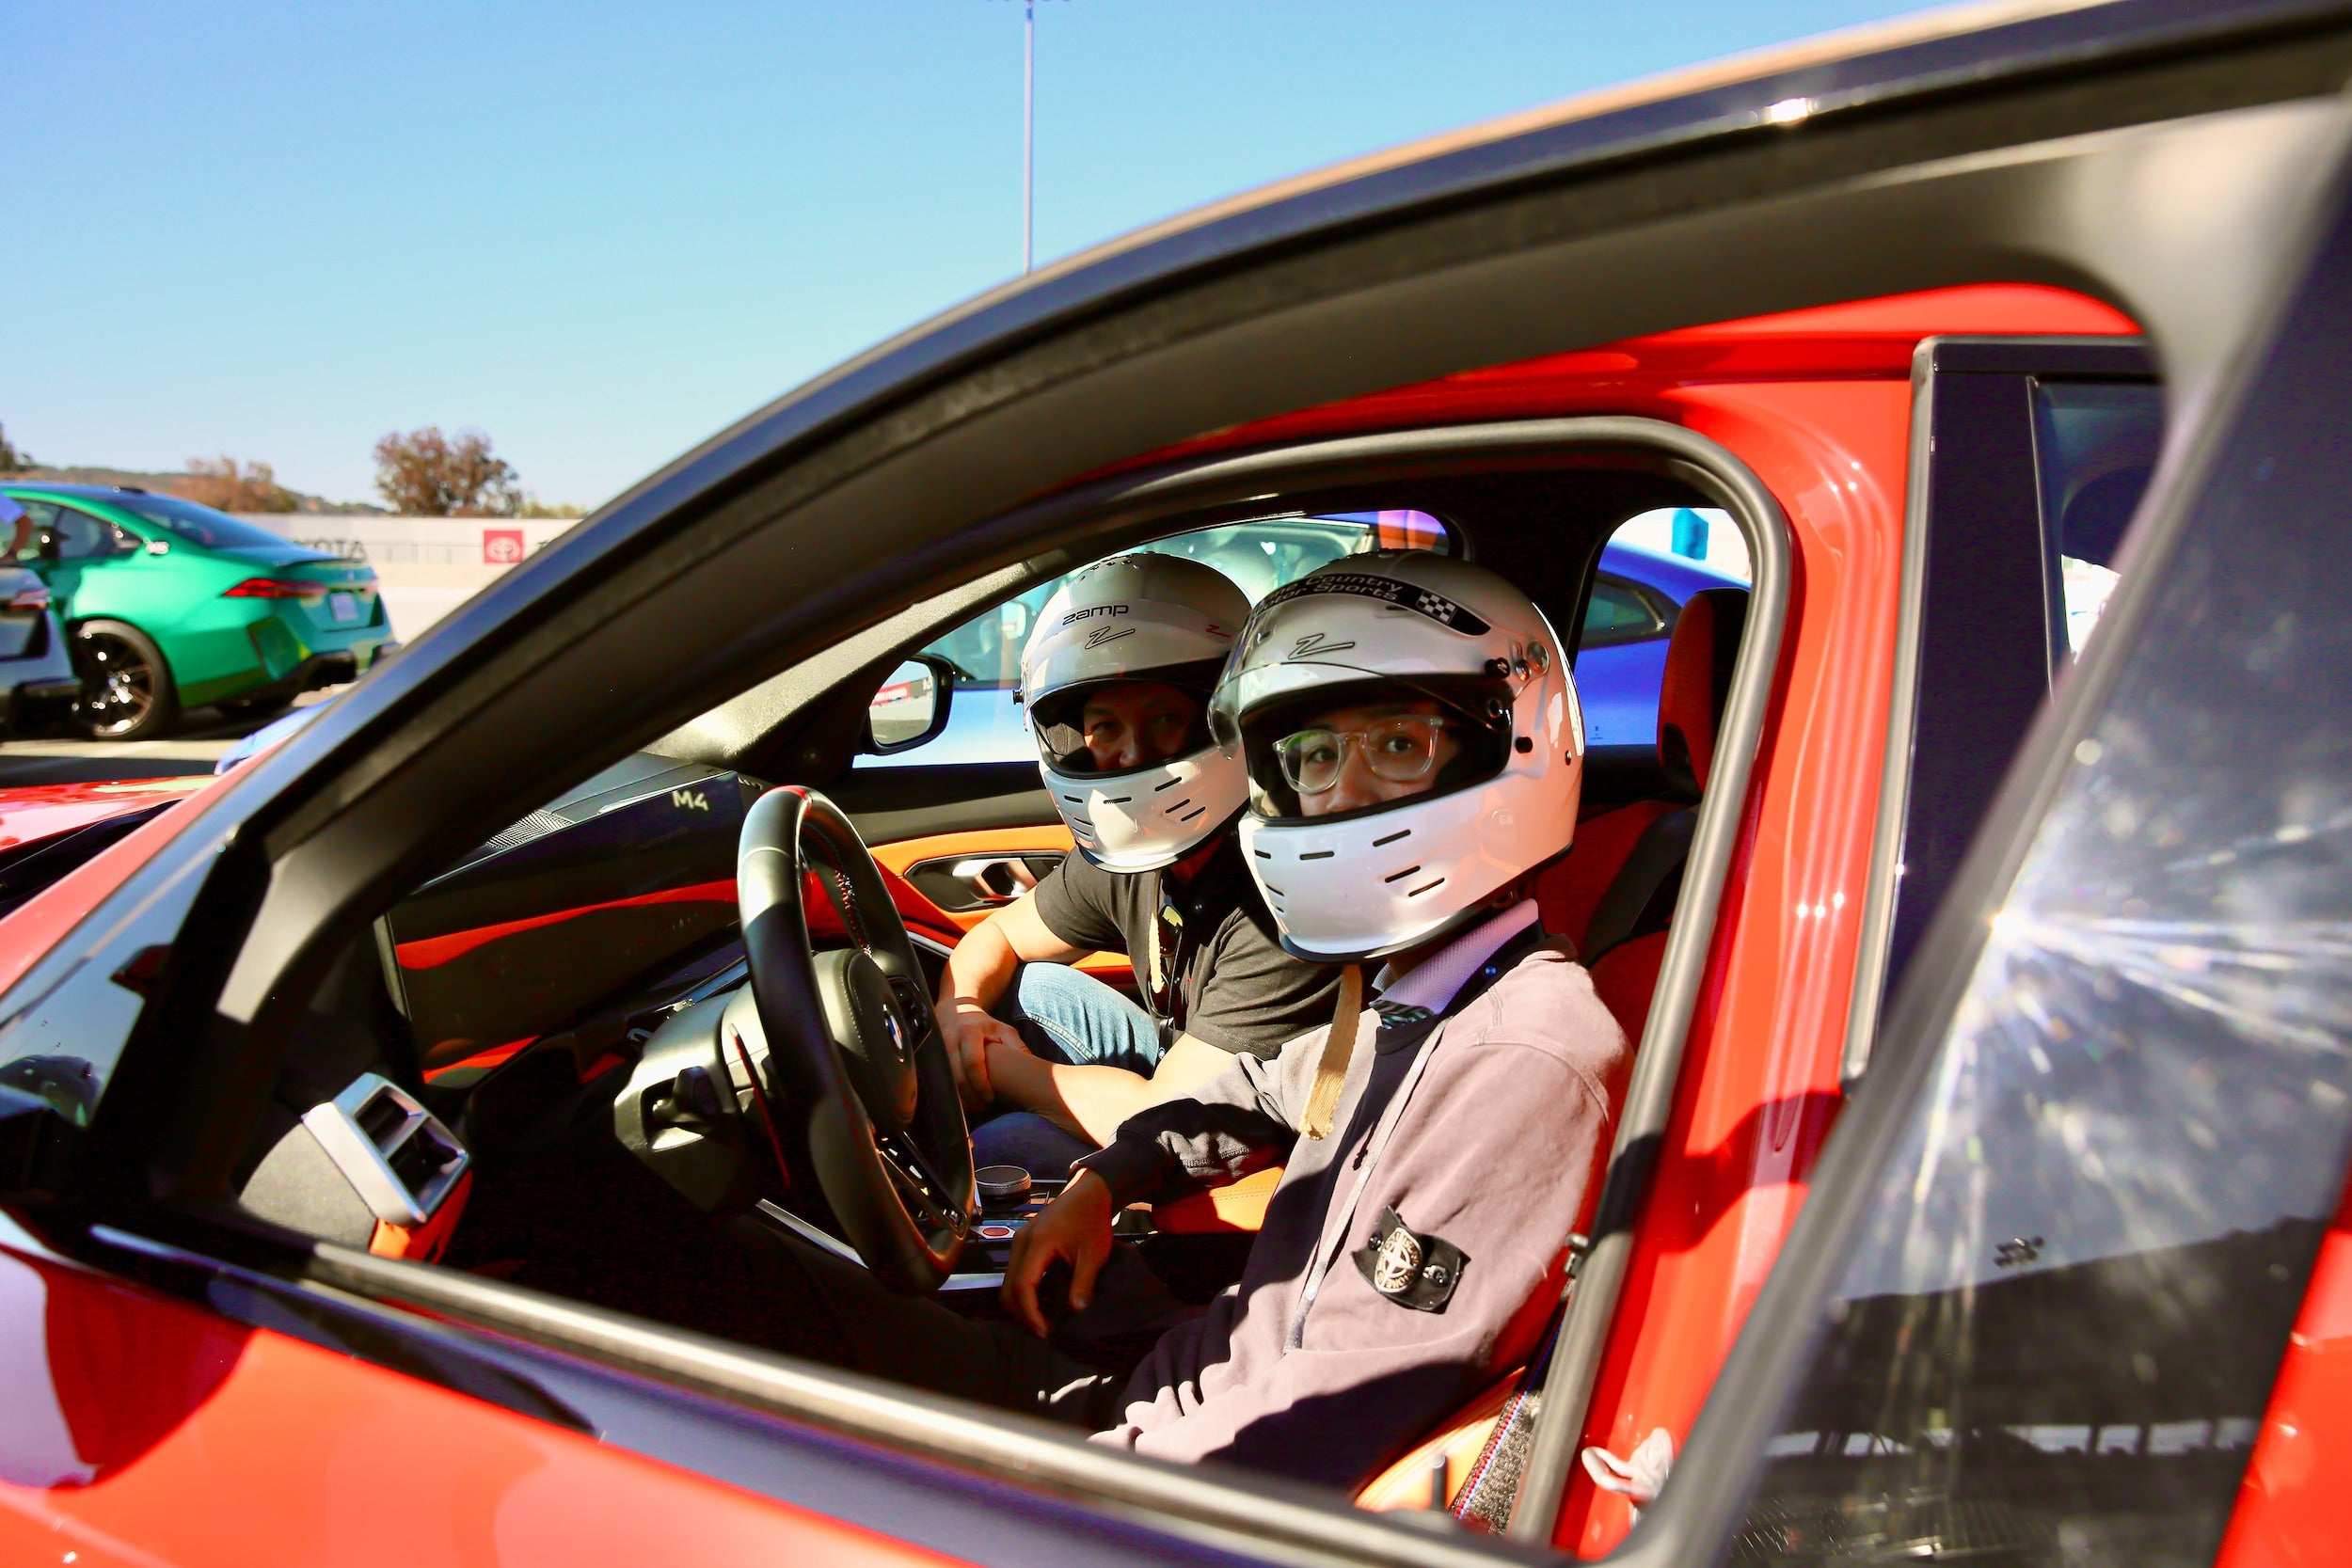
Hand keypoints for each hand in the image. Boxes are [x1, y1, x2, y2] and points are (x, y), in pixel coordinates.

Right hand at [935, 999, 1024, 1110]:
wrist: (955, 1011)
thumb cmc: (983, 1024)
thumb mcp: (1003, 1029)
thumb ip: (1017, 1046)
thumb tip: (1032, 1065)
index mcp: (969, 1032)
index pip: (973, 1062)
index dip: (981, 1084)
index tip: (990, 1098)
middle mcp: (950, 1040)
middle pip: (957, 1075)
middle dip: (970, 1096)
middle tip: (983, 1106)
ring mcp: (937, 1049)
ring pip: (947, 1080)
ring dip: (960, 1097)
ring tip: (975, 1106)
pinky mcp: (932, 1057)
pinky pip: (940, 1080)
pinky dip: (952, 1093)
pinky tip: (963, 1100)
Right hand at [1004, 1168, 1113, 1335]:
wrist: (1088, 1192)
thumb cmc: (1092, 1219)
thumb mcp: (1095, 1253)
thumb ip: (1084, 1282)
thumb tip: (1076, 1311)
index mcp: (1038, 1243)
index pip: (1023, 1286)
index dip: (1031, 1313)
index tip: (1046, 1331)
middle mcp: (1021, 1242)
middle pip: (1008, 1288)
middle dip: (1022, 1314)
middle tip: (1044, 1331)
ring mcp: (1018, 1241)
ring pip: (1007, 1282)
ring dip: (1020, 1305)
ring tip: (1042, 1321)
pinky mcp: (1021, 1243)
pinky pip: (1013, 1273)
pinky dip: (1022, 1292)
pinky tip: (1039, 1302)